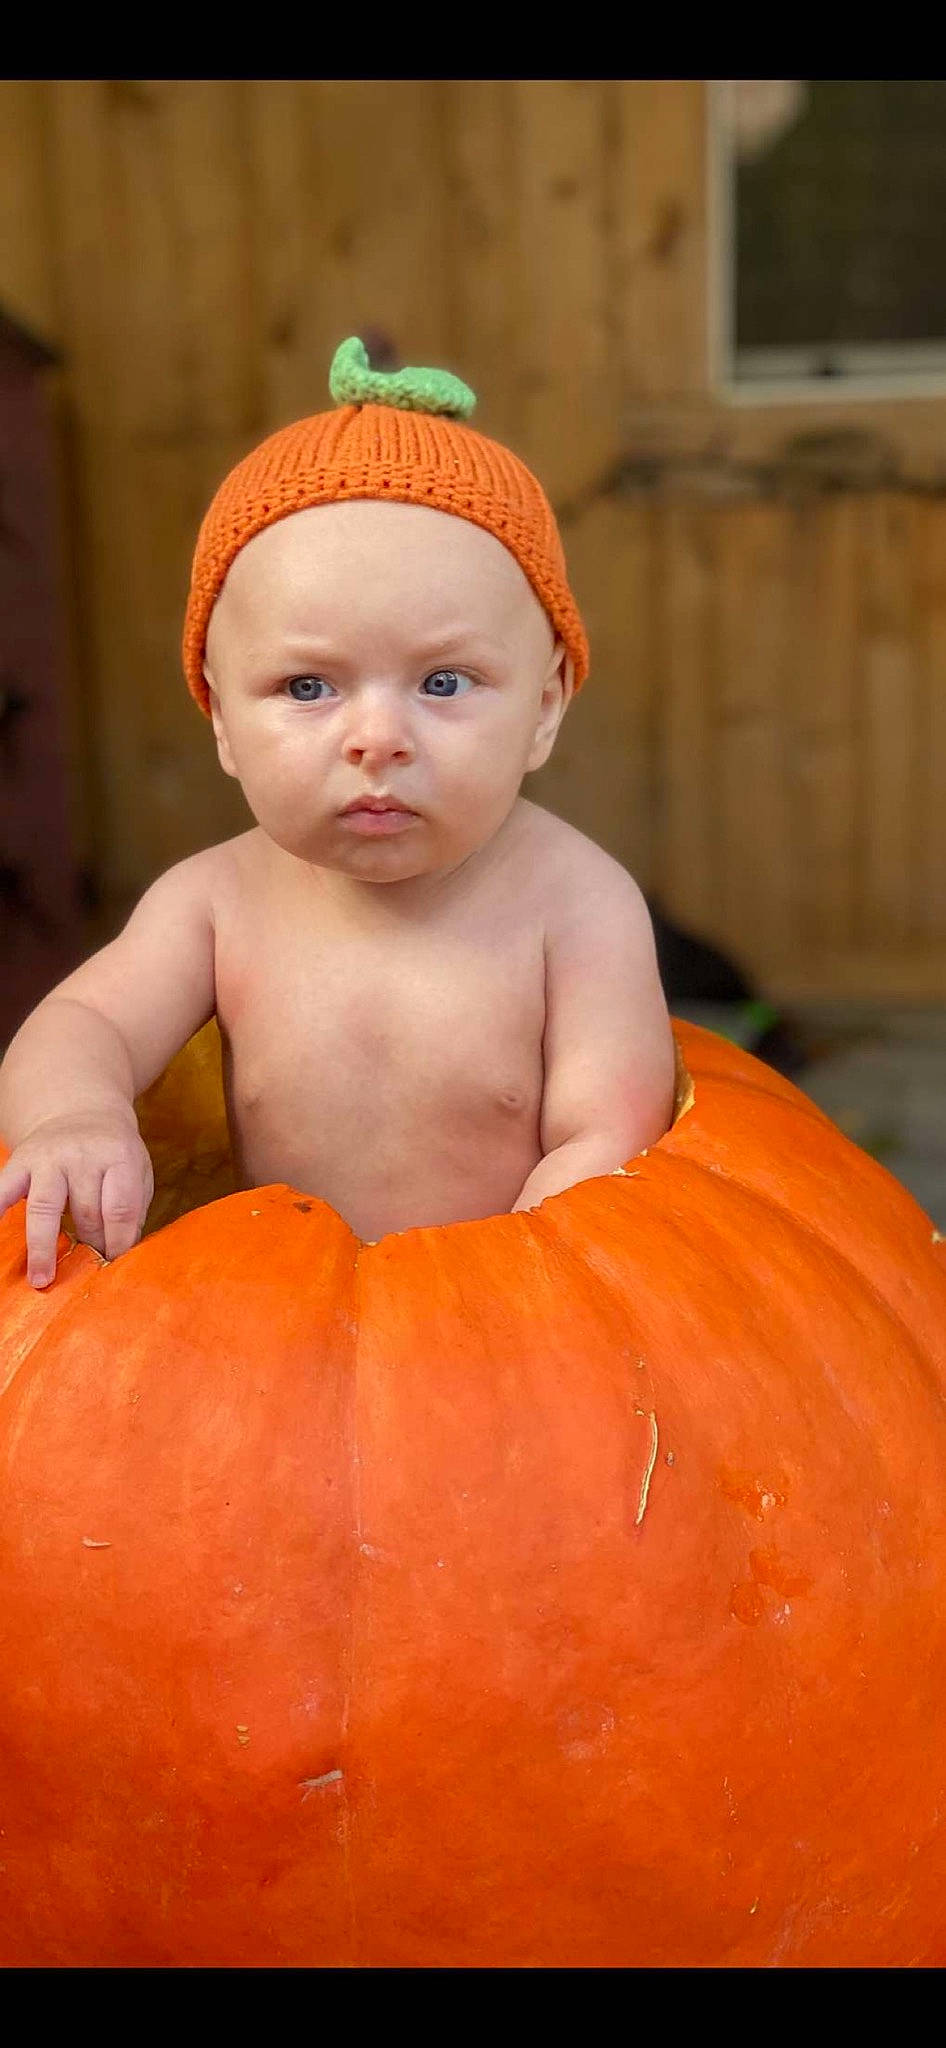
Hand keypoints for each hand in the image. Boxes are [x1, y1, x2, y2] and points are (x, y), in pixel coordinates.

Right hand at [0, 1111, 154, 1288]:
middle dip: (90, 1243)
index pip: (120, 1208)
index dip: (119, 1241)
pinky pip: (3, 1189)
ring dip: (44, 1247)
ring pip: (45, 1207)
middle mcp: (81, 1154)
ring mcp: (48, 1158)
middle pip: (85, 1211)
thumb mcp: (137, 1170)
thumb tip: (121, 1252)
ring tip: (42, 1279)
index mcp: (118, 1155)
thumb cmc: (113, 1152)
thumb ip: (134, 1208)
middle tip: (90, 1265)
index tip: (116, 1262)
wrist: (80, 1110)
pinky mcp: (20, 1162)